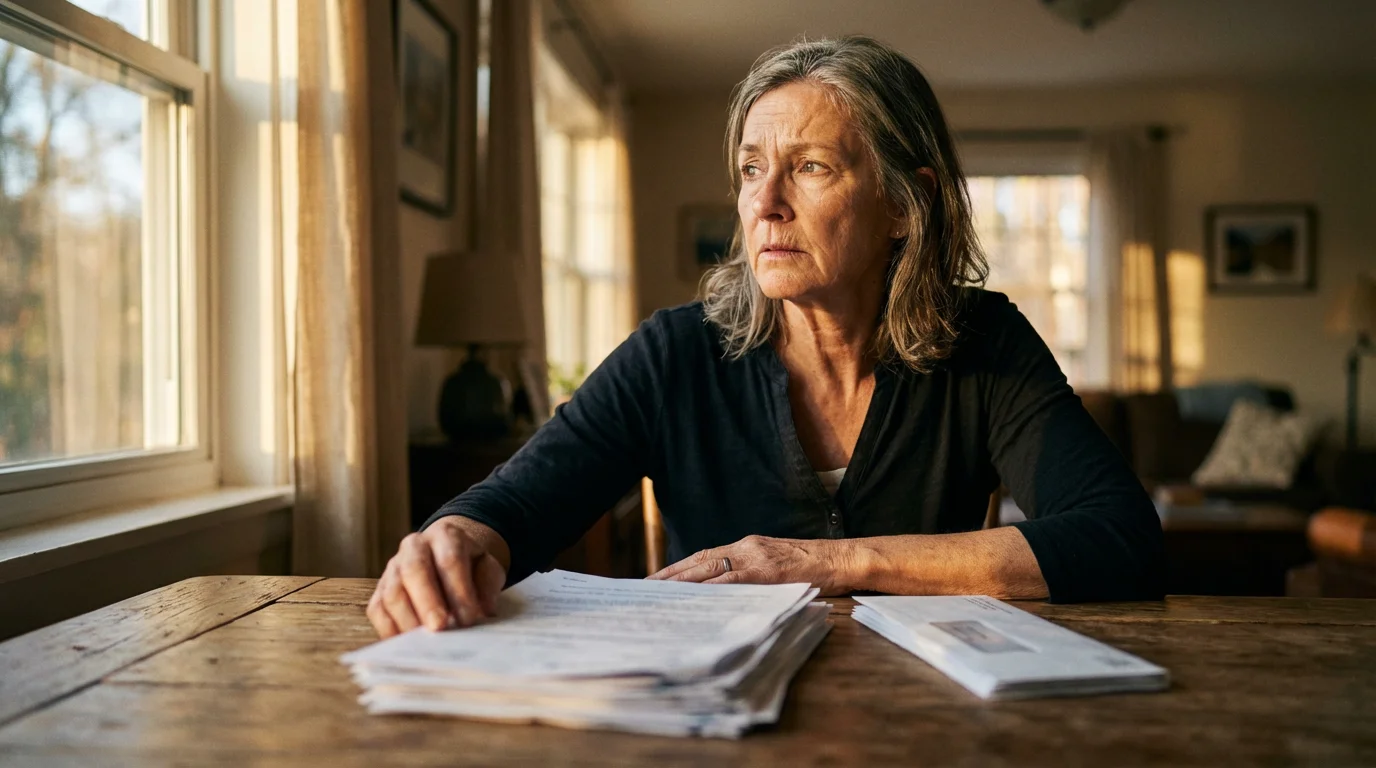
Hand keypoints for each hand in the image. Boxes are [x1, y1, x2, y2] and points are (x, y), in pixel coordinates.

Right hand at [367, 516, 509, 637]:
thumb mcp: (487, 568)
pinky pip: (377, 610)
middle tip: (439, 627)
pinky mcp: (379, 590)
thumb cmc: (470, 566)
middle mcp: (414, 547)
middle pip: (414, 570)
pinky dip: (390, 630)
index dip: (458, 590)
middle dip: (427, 602)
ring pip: (392, 592)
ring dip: (408, 620)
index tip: (470, 618)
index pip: (450, 559)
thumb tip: (484, 613)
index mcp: (445, 535)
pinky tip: (406, 646)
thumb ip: (487, 587)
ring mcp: (392, 568)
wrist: (447, 556)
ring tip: (425, 642)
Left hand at [645, 535, 856, 594]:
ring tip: (658, 595)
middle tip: (644, 589)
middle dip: (670, 576)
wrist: (842, 558)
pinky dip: (710, 589)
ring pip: (709, 569)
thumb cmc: (812, 567)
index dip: (678, 568)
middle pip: (698, 560)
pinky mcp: (768, 570)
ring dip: (681, 583)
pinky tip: (694, 599)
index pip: (704, 556)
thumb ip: (750, 575)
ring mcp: (756, 557)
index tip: (655, 580)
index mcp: (746, 546)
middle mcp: (746, 547)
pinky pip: (732, 580)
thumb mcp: (776, 566)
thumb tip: (723, 595)